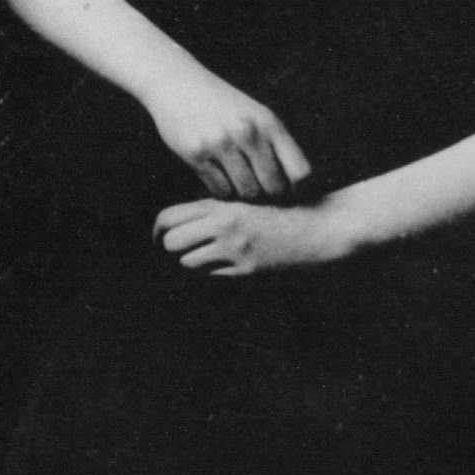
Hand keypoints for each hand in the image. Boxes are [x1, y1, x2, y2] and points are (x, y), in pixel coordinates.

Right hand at [140, 67, 311, 200]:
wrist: (176, 81)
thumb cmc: (222, 104)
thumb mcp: (256, 115)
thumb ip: (276, 146)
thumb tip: (296, 190)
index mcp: (269, 123)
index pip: (301, 173)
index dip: (297, 187)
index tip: (286, 187)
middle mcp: (247, 132)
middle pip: (274, 189)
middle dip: (267, 193)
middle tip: (257, 185)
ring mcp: (221, 144)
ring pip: (247, 193)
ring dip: (243, 192)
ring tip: (235, 177)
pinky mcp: (196, 154)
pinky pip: (220, 191)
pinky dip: (221, 190)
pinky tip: (217, 173)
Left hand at [154, 195, 349, 276]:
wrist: (317, 228)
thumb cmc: (279, 211)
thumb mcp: (242, 200)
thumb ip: (212, 206)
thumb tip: (178, 219)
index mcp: (219, 204)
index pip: (169, 216)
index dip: (157, 230)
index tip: (158, 237)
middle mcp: (223, 225)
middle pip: (172, 242)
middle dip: (171, 248)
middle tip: (177, 251)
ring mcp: (234, 249)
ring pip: (188, 262)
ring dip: (192, 261)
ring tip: (204, 256)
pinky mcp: (247, 270)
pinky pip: (213, 275)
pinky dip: (213, 271)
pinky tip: (227, 263)